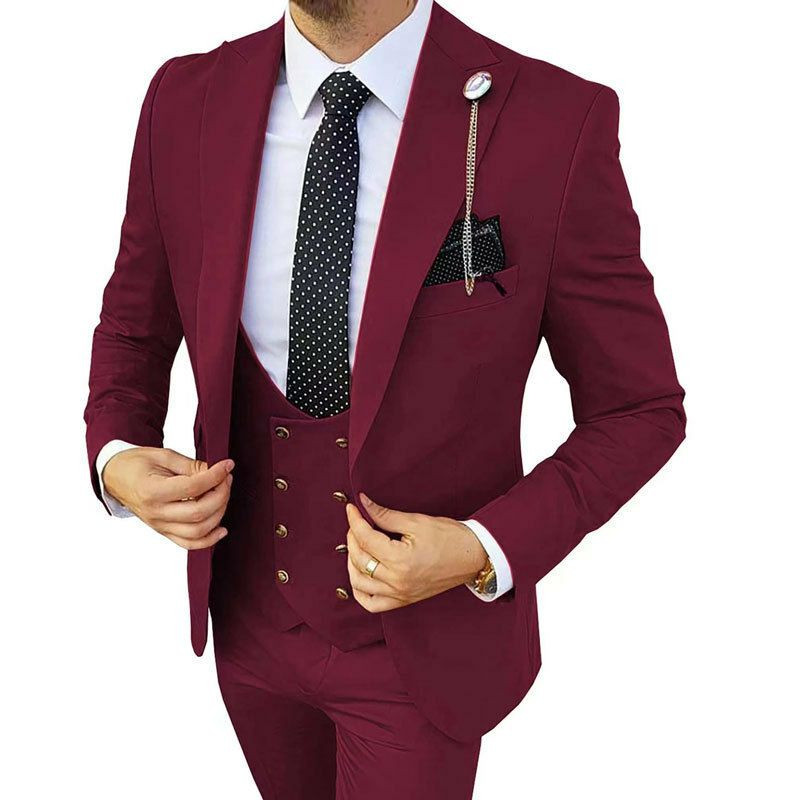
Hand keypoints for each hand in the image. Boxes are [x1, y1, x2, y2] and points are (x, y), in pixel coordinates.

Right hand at [102, 447, 234, 549]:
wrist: (116, 477)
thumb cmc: (137, 464)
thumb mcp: (163, 455)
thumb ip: (191, 466)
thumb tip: (216, 472)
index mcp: (152, 491)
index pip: (193, 487)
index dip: (215, 476)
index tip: (227, 465)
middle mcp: (155, 513)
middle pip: (199, 512)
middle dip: (221, 494)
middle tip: (226, 478)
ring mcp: (159, 525)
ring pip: (197, 531)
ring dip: (218, 513)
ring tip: (222, 494)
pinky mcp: (163, 532)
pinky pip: (189, 543)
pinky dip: (208, 539)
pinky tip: (221, 528)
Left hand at [345, 493, 487, 612]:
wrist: (473, 557)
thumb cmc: (450, 537)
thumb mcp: (416, 521)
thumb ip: (385, 515)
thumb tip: (363, 504)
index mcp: (401, 560)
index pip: (365, 538)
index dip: (355, 520)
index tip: (351, 508)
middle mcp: (397, 581)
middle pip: (359, 559)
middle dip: (352, 537)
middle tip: (356, 522)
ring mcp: (399, 594)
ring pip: (359, 583)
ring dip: (352, 562)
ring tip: (357, 545)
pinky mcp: (403, 600)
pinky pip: (371, 604)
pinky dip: (360, 591)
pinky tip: (360, 574)